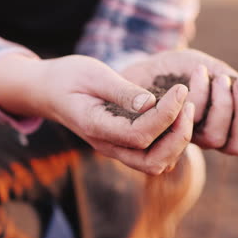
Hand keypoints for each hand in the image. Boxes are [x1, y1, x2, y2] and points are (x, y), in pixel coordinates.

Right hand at [0, 54, 194, 173]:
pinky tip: (175, 115)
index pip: (140, 135)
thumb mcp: (92, 74)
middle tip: (189, 104)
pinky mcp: (122, 144)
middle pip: (153, 162)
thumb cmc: (68, 78)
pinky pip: (153, 155)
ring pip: (156, 164)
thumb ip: (120, 90)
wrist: (48, 92)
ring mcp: (115, 148)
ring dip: (177, 141)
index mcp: (96, 127)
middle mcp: (107, 145)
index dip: (167, 114)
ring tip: (185, 108)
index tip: (180, 89)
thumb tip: (151, 103)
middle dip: (179, 136)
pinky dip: (171, 141)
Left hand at [121, 49, 237, 155]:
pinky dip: (199, 96)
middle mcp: (213, 135)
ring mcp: (190, 136)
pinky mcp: (167, 131)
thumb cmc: (183, 69)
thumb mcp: (214, 70)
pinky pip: (190, 123)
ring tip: (218, 78)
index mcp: (232, 122)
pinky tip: (196, 72)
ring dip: (222, 106)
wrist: (147, 66)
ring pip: (216, 139)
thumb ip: (235, 85)